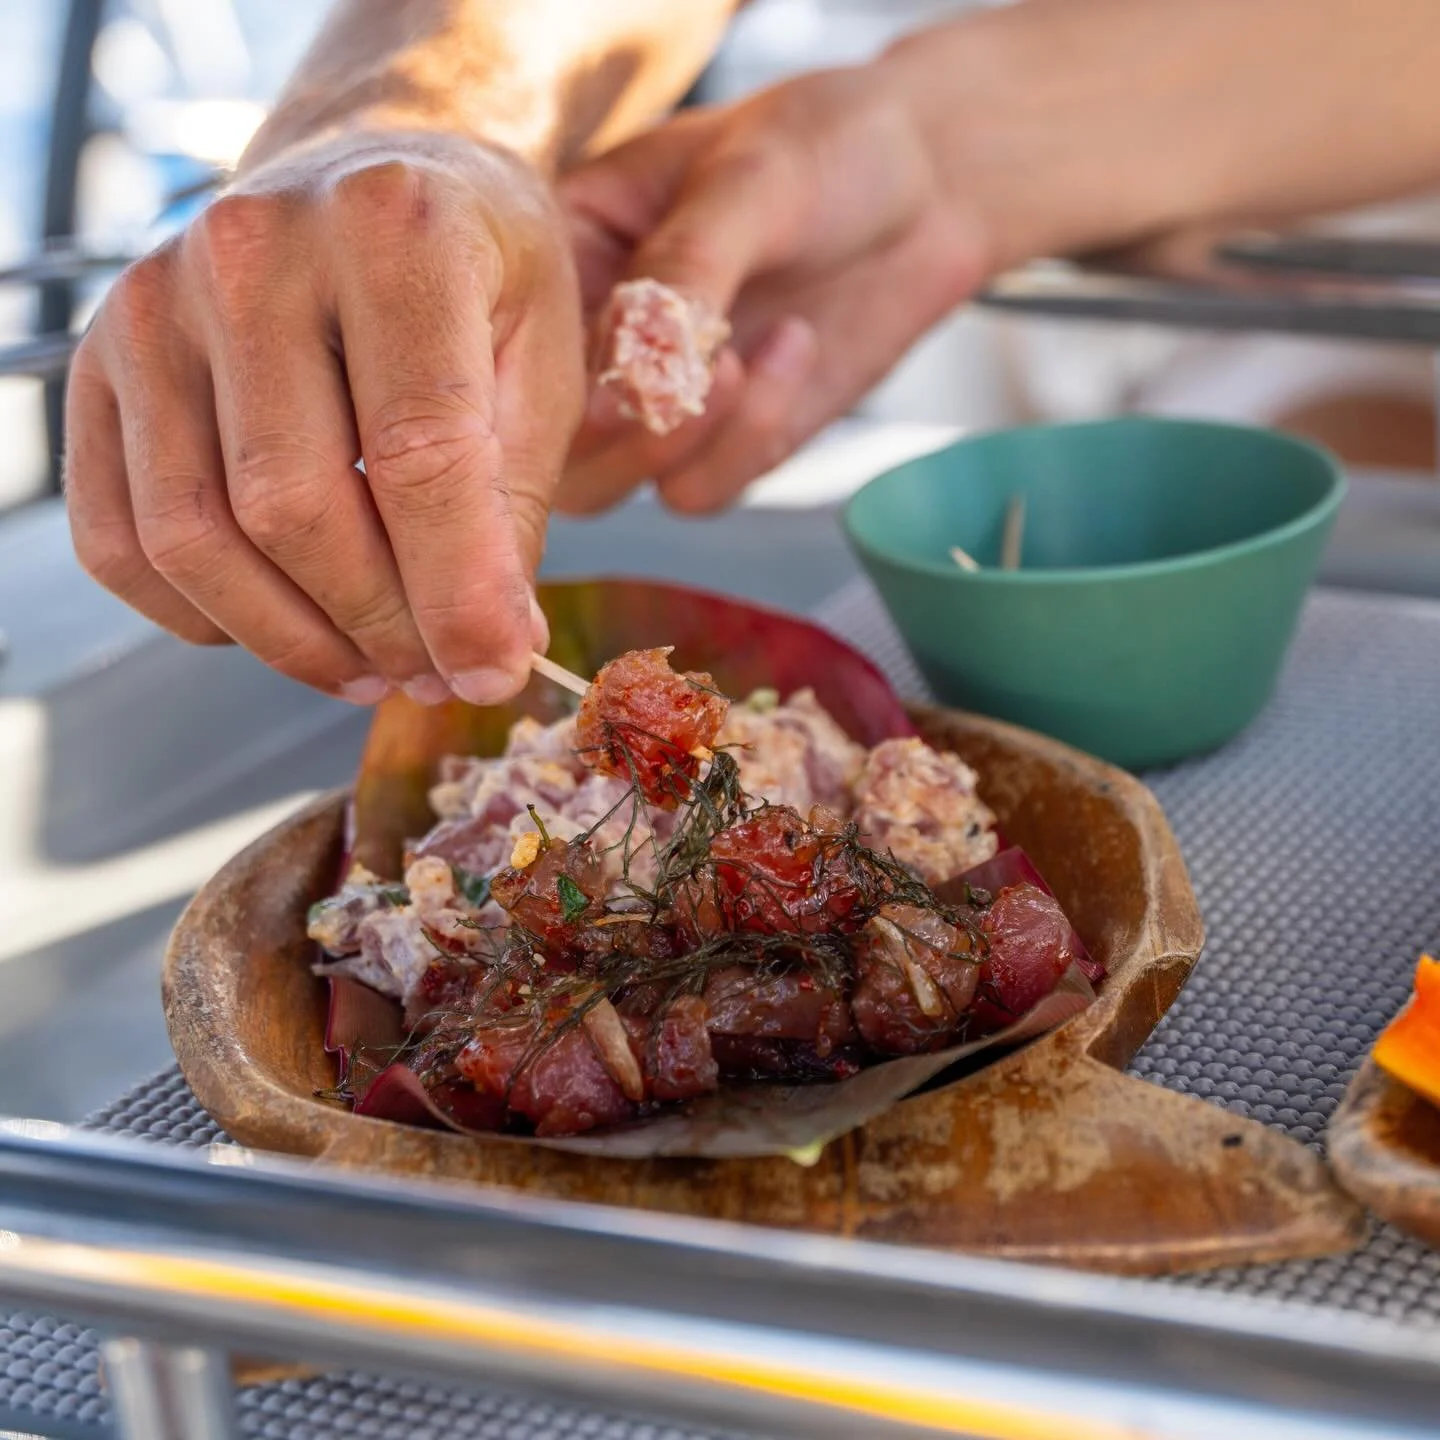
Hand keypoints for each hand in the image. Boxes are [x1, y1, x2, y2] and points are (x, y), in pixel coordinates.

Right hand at [65, 130, 584, 705]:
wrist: (370, 175)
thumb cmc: (476, 274)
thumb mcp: (541, 363)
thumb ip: (513, 505)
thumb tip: (488, 654)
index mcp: (393, 227)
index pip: (420, 451)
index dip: (457, 591)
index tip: (493, 671)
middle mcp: (252, 248)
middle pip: (293, 506)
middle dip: (376, 625)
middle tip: (437, 673)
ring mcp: (153, 301)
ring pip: (195, 537)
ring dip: (291, 639)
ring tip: (372, 667)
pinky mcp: (97, 362)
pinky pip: (119, 538)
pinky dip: (202, 616)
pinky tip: (285, 626)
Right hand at [557, 62, 988, 514]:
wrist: (926, 186)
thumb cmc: (825, 148)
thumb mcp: (748, 180)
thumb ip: (685, 268)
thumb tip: (632, 364)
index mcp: (564, 252)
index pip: (505, 337)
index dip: (532, 370)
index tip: (609, 363)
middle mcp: (588, 337)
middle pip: (540, 437)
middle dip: (612, 424)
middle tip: (693, 373)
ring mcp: (648, 397)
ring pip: (605, 485)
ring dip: (682, 439)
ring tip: (747, 354)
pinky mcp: (715, 442)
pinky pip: (693, 491)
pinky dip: (745, 442)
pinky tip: (792, 352)